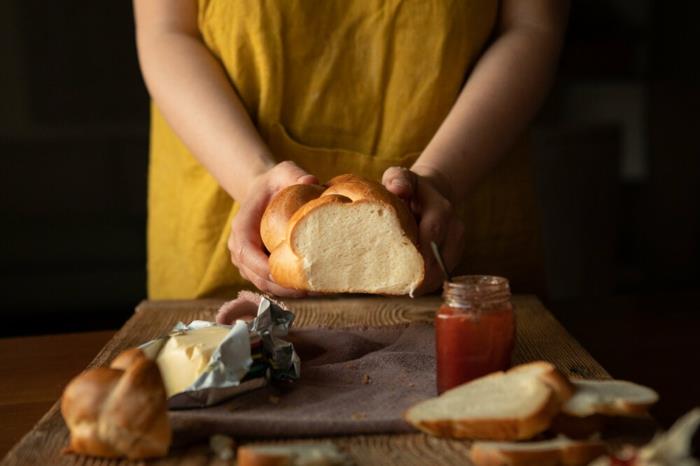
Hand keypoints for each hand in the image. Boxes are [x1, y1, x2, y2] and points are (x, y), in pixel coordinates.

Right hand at [228, 161, 317, 296]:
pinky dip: (289, 289)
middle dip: (281, 286)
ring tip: (314, 291)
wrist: (267, 194)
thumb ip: (294, 174)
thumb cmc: (275, 183)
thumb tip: (311, 182)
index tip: (284, 274)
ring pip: (264, 285)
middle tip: (309, 289)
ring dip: (287, 292)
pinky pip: (272, 284)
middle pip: (256, 276)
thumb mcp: (283, 172)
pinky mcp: (260, 269)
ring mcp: (248, 262)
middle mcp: (240, 248)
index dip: (262, 267)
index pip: (246, 253)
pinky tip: (312, 289)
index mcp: (241, 227)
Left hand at [382, 166, 464, 294]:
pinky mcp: (456, 253)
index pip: (433, 233)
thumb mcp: (400, 177)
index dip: (422, 254)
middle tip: (404, 291)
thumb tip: (398, 190)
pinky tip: (413, 288)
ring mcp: (458, 242)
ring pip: (445, 269)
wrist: (433, 193)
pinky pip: (444, 272)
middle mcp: (455, 227)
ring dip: (427, 283)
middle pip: (441, 258)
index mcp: (440, 209)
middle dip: (424, 277)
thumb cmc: (409, 187)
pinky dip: (429, 282)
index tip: (408, 274)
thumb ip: (397, 179)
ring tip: (405, 291)